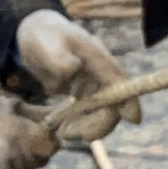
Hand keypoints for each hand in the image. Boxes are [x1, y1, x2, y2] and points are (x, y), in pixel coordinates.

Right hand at [0, 93, 60, 168]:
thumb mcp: (10, 105)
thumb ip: (38, 112)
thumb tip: (63, 112)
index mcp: (20, 135)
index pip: (52, 146)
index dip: (48, 138)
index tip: (39, 131)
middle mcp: (12, 159)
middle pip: (40, 160)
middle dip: (34, 149)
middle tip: (16, 136)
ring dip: (21, 162)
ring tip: (1, 146)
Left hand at [15, 10, 141, 142]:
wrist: (34, 34)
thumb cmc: (42, 35)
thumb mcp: (46, 44)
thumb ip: (57, 57)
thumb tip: (72, 69)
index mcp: (97, 57)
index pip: (119, 81)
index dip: (129, 100)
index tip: (133, 120)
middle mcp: (100, 72)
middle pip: (113, 103)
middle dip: (98, 124)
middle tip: (70, 134)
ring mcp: (93, 82)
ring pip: (101, 111)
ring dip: (86, 126)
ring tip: (61, 133)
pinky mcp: (84, 91)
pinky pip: (89, 112)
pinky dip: (79, 123)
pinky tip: (61, 129)